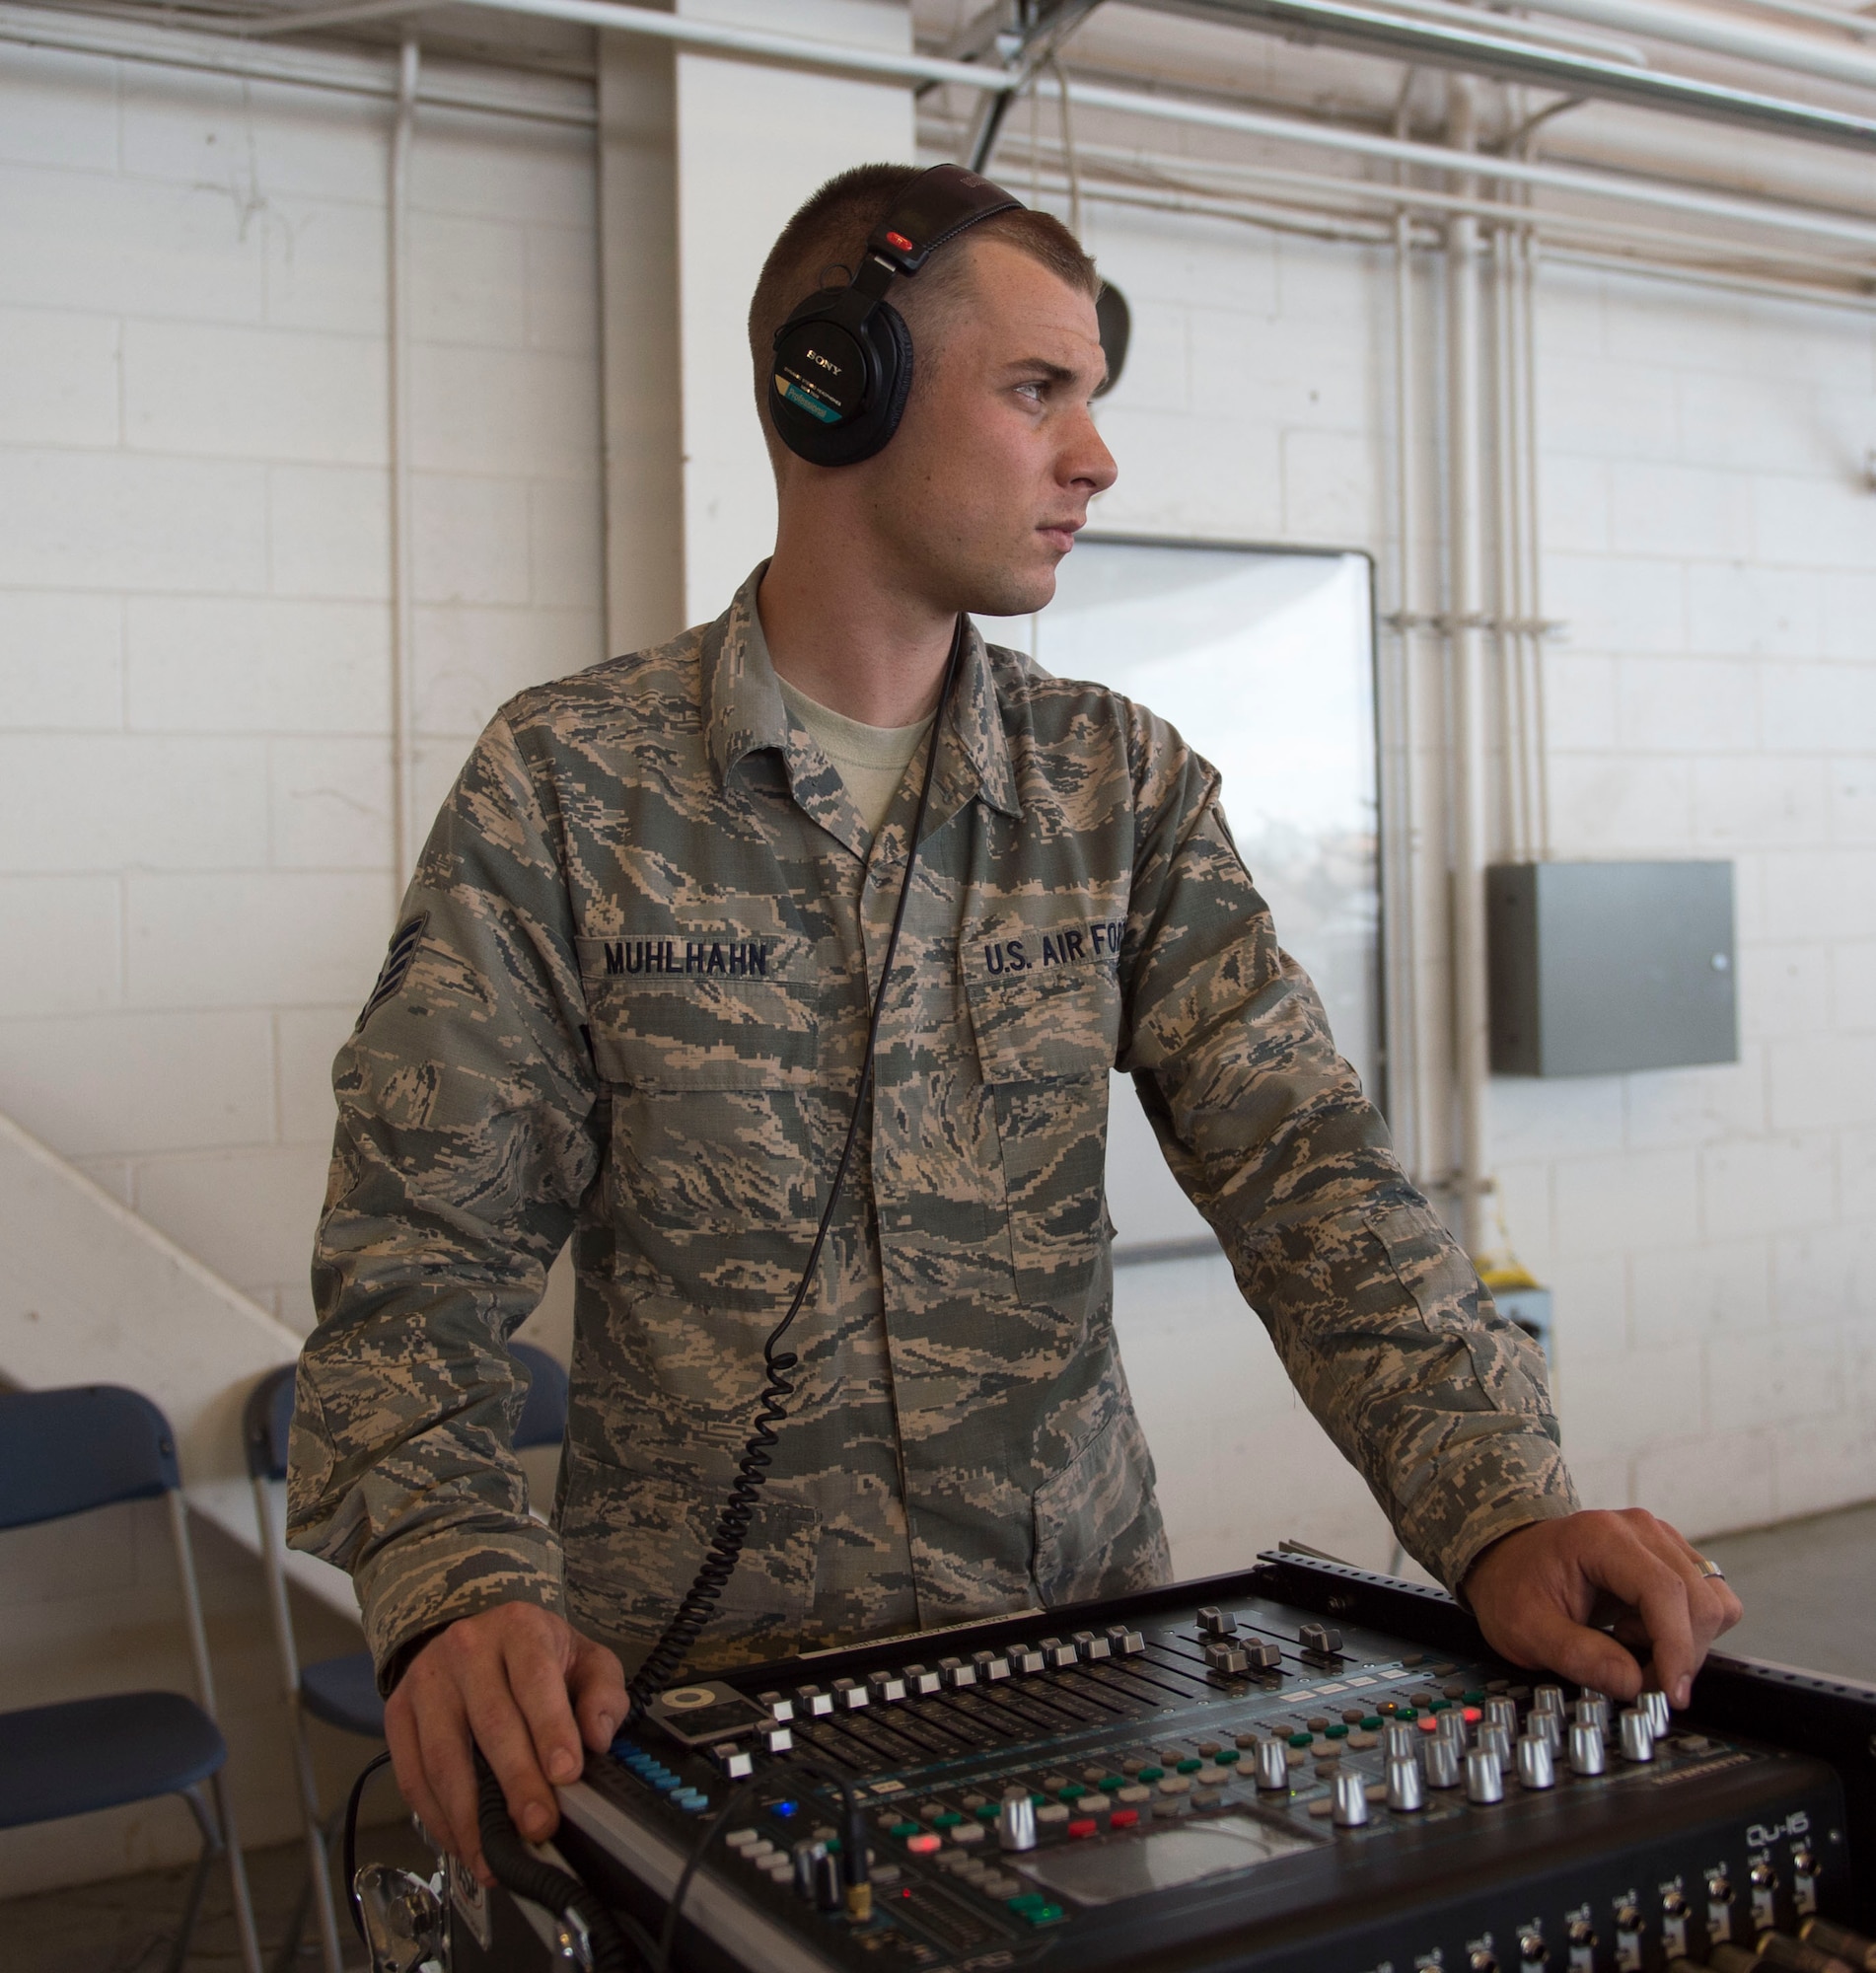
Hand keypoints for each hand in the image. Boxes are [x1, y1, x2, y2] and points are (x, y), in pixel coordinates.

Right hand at [382, 1603, 626, 1883]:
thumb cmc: (539, 1657)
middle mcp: (465, 1649)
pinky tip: (464, 1845)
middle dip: (516, 1781)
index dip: (550, 1729)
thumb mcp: (584, 1659)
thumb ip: (602, 1694)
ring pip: (444, 1756)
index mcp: (518, 1628)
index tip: (566, 1776)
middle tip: (538, 1827)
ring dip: (470, 1815)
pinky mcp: (397, 1714)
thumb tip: (597, 1739)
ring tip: (495, 1858)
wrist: (475, 1639)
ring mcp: (425, 1682)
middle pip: (490, 1722)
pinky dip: (437, 1819)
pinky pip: (413, 1776)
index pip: (534, 1679)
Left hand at [1463, 1509, 1743, 1710]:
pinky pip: (1709, 1599)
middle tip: (1639, 1680)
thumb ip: (1579, 1657)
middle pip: (1699, 1599)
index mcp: (1600, 1536)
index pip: (1664, 1590)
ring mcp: (1660, 1539)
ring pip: (1714, 1602)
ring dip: (1685, 1641)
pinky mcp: (1670, 1556)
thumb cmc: (1512, 1588)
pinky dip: (1687, 1629)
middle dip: (1680, 1654)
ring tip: (1629, 1643)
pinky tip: (1642, 1630)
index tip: (1671, 1693)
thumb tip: (1633, 1684)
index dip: (1676, 1647)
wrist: (1505, 1560)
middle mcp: (1639, 1529)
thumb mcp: (1526, 1630)